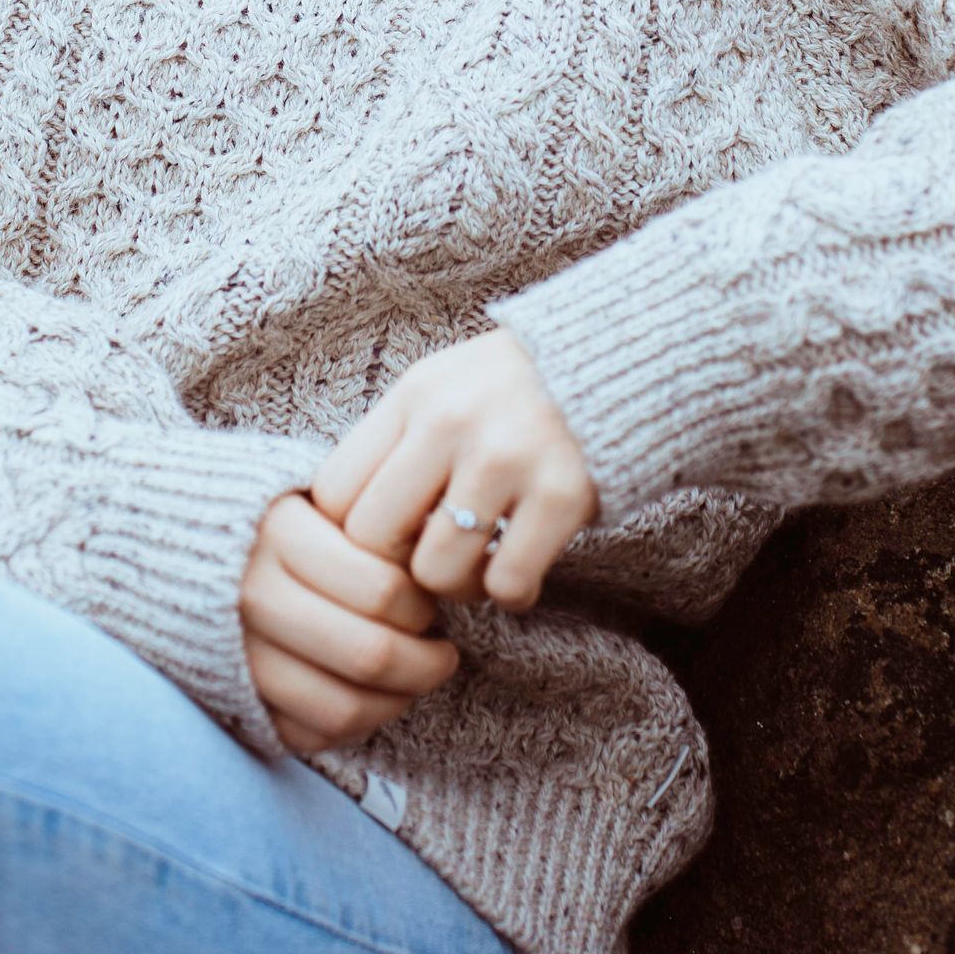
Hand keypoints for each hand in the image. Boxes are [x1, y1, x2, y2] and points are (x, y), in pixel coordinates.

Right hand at [240, 491, 459, 755]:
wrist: (164, 540)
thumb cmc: (265, 513)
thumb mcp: (310, 491)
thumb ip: (367, 518)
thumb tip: (437, 559)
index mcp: (277, 532)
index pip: (383, 589)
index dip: (422, 604)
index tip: (431, 599)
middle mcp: (251, 595)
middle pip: (369, 654)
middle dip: (425, 663)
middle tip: (443, 653)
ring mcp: (237, 654)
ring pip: (344, 706)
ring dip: (397, 701)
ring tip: (414, 678)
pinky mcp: (231, 697)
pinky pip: (309, 734)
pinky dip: (352, 726)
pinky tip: (371, 699)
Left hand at [309, 328, 598, 613]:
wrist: (621, 360)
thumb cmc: (512, 391)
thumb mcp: (441, 390)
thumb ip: (393, 444)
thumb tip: (337, 526)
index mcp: (413, 395)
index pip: (334, 492)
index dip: (350, 535)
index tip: (385, 541)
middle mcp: (451, 421)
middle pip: (373, 540)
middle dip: (396, 569)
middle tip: (428, 563)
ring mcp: (507, 456)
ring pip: (436, 572)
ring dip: (457, 587)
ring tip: (478, 565)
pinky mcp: (562, 494)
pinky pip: (507, 584)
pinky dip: (512, 593)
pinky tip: (522, 567)